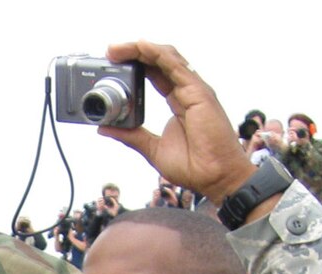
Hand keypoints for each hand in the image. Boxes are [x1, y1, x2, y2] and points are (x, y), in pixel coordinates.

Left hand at [98, 41, 255, 202]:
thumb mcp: (153, 149)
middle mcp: (186, 91)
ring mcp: (194, 90)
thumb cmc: (195, 166)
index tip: (114, 62)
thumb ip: (131, 136)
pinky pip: (176, 66)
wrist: (215, 178)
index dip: (136, 64)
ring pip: (167, 58)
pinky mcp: (199, 93)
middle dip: (135, 52)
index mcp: (178, 102)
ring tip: (119, 48)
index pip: (155, 74)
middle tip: (111, 51)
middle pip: (159, 61)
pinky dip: (158, 55)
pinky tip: (142, 48)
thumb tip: (106, 128)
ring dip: (141, 49)